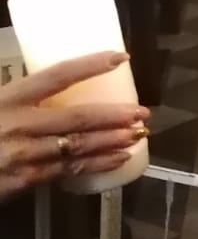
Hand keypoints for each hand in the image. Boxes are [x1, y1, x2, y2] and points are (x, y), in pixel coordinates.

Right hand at [0, 52, 149, 201]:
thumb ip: (13, 88)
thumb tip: (34, 64)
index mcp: (7, 99)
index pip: (56, 76)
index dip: (90, 65)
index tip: (120, 57)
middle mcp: (18, 125)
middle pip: (77, 118)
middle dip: (113, 115)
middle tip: (143, 112)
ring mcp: (23, 155)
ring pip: (78, 147)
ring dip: (112, 141)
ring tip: (139, 134)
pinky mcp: (24, 181)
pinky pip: (67, 170)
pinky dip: (97, 164)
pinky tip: (118, 158)